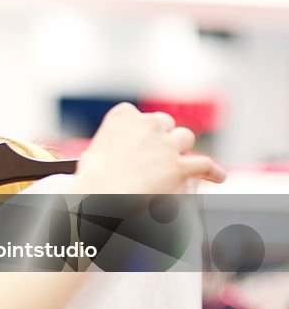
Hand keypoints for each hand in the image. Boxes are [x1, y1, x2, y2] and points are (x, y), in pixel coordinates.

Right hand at [73, 103, 225, 193]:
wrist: (104, 195)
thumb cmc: (92, 180)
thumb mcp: (90, 155)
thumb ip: (105, 148)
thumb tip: (105, 157)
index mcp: (121, 117)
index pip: (133, 113)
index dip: (137, 126)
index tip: (137, 136)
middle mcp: (147, 124)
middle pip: (163, 121)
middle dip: (163, 134)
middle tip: (158, 149)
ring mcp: (166, 144)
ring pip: (185, 137)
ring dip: (182, 147)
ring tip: (182, 158)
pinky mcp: (180, 165)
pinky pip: (204, 165)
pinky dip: (212, 172)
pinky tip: (217, 177)